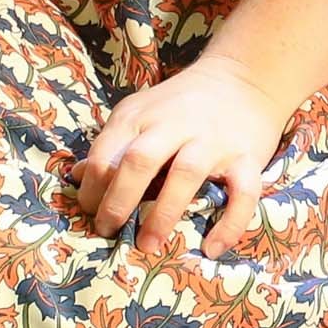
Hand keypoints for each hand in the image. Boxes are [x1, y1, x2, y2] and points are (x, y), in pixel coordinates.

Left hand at [75, 58, 297, 257]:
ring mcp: (214, 141)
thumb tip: (78, 178)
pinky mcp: (248, 157)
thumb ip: (112, 144)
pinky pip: (243, 193)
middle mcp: (177, 125)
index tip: (90, 213)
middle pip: (140, 160)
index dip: (92, 190)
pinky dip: (230, 223)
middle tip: (108, 231)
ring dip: (164, 214)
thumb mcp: (140, 112)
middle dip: (119, 200)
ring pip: (186, 174)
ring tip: (149, 245)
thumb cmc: (182, 105)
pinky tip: (212, 248)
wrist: (244, 79)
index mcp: (141, 116)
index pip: (107, 154)